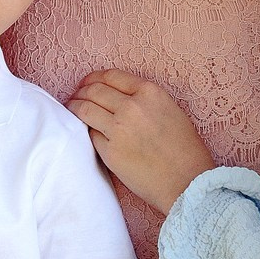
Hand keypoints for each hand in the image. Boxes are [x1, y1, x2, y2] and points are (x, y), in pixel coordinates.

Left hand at [68, 71, 212, 214]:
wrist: (187, 182)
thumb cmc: (185, 149)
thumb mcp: (170, 110)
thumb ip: (144, 99)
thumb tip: (117, 96)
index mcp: (150, 92)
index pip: (111, 76)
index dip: (94, 78)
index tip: (87, 82)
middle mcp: (132, 106)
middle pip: (94, 90)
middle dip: (81, 91)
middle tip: (76, 96)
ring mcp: (119, 129)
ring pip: (85, 109)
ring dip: (75, 106)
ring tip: (72, 108)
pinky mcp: (110, 152)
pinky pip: (90, 134)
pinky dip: (86, 130)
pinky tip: (85, 130)